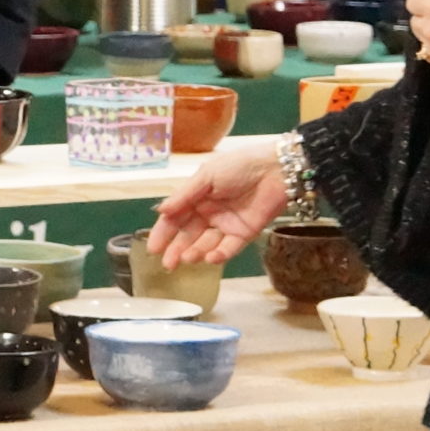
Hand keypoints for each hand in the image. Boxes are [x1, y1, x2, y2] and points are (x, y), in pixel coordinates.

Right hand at [146, 145, 289, 267]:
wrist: (276, 169)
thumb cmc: (239, 166)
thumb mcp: (207, 175)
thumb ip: (184, 195)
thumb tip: (160, 210)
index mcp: (197, 197)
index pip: (175, 218)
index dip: (163, 233)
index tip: (153, 248)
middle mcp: (209, 213)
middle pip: (188, 235)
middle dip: (177, 250)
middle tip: (167, 264)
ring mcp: (226, 225)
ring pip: (206, 244)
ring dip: (195, 252)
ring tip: (187, 259)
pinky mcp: (244, 234)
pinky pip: (229, 248)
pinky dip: (219, 255)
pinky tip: (210, 257)